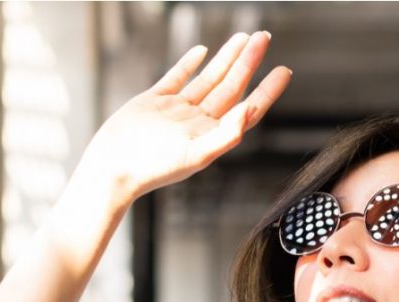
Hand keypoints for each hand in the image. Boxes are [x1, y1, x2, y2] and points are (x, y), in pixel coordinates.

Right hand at [85, 31, 291, 201]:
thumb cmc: (154, 168)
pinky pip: (177, 78)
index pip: (248, 109)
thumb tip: (249, 111)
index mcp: (213, 136)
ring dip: (227, 59)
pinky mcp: (155, 101)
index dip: (267, 90)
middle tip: (265, 37)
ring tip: (244, 38)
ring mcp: (177, 111)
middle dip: (249, 62)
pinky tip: (202, 51)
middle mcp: (199, 123)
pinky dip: (190, 63)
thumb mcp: (195, 154)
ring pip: (208, 79)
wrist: (114, 167)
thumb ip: (226, 135)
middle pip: (231, 87)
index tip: (284, 70)